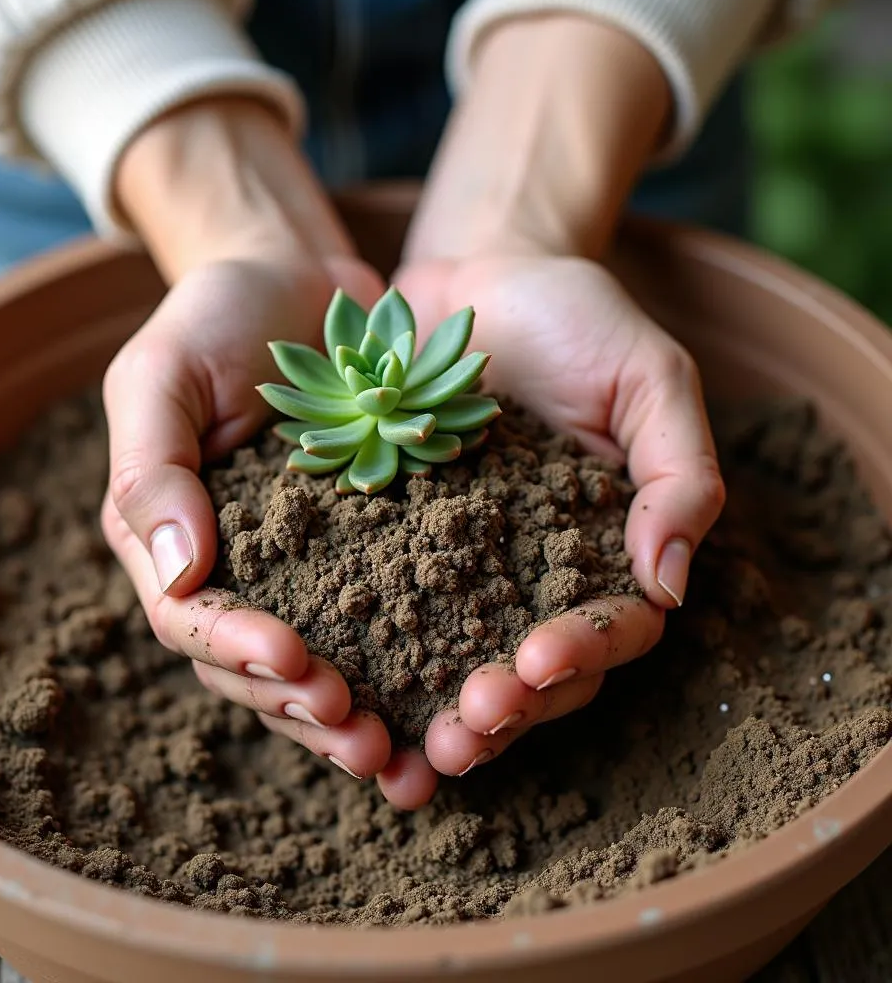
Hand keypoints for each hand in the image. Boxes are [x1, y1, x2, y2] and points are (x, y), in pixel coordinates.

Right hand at [100, 98, 405, 788]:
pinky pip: (381, 626)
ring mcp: (304, 569)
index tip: (292, 659)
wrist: (300, 284)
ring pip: (315, 670)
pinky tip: (444, 708)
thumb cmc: (218, 317)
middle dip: (304, 708)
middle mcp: (235, 570)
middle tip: (363, 740)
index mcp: (172, 538)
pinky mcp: (369, 555)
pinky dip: (405, 673)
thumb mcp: (162, 373)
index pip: (190, 618)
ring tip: (403, 755)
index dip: (236, 649)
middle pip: (254, 670)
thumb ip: (151, 469)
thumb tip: (175, 572)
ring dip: (353, 718)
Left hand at [383, 14, 722, 777]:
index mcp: (604, 549)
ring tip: (404, 747)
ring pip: (456, 662)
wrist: (475, 272)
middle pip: (532, 673)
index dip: (581, 656)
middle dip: (503, 712)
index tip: (537, 661)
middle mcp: (533, 573)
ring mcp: (461, 565)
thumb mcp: (648, 378)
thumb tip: (670, 586)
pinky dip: (371, 660)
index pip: (609, 628)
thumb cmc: (576, 317)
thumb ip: (677, 472)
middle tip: (461, 735)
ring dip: (434, 713)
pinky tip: (341, 695)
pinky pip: (386, 612)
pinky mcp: (395, 545)